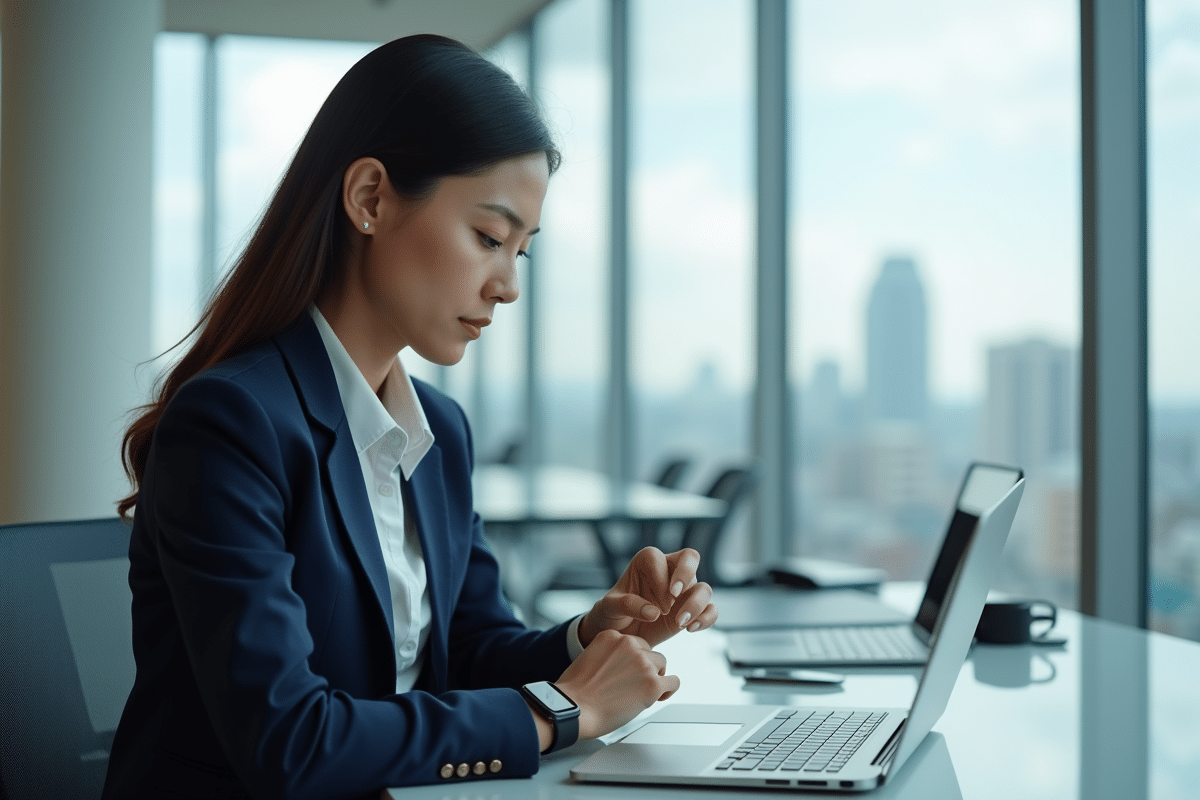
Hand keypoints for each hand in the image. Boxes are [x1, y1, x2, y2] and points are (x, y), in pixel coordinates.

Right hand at [555, 629, 678, 739]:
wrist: (574, 710)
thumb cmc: (576, 692)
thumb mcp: (588, 658)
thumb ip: (610, 656)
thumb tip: (624, 667)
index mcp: (612, 636)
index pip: (635, 643)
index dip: (634, 660)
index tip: (629, 673)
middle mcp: (629, 644)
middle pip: (650, 653)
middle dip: (645, 668)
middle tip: (634, 685)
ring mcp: (643, 663)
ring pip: (662, 665)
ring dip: (655, 678)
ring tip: (642, 693)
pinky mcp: (653, 683)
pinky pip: (673, 682)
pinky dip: (668, 690)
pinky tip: (659, 697)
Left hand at [579, 547, 717, 647]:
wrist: (621, 634)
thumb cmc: (612, 613)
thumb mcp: (610, 608)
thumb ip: (627, 605)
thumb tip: (654, 612)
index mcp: (647, 562)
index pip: (658, 559)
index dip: (658, 580)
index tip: (653, 603)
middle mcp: (669, 571)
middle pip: (690, 557)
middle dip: (686, 573)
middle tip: (675, 594)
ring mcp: (684, 591)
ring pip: (704, 587)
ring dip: (696, 603)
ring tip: (680, 623)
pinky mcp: (692, 610)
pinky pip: (710, 609)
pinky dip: (707, 618)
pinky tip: (690, 629)